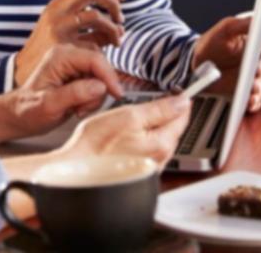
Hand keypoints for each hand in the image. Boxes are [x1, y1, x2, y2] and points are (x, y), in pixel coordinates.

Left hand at [4, 45, 123, 137]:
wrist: (19, 117)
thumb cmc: (28, 111)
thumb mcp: (49, 105)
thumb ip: (74, 94)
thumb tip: (100, 86)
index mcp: (60, 56)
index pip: (95, 58)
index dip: (109, 76)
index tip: (116, 94)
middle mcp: (69, 55)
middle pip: (101, 65)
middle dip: (99, 89)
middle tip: (83, 108)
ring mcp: (74, 64)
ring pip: (101, 75)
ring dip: (95, 96)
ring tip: (77, 109)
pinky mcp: (78, 75)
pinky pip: (97, 83)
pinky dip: (93, 98)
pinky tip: (78, 108)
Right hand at [14, 0, 125, 85]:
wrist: (24, 70)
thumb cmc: (47, 50)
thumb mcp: (62, 28)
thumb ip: (86, 22)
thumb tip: (119, 26)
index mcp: (57, 3)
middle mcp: (57, 11)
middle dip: (112, 1)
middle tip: (120, 17)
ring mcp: (59, 27)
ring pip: (95, 15)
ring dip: (113, 25)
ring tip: (118, 36)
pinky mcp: (63, 46)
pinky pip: (93, 40)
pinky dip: (106, 41)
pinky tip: (110, 47)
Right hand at [61, 94, 191, 166]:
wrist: (78, 169)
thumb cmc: (96, 145)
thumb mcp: (129, 116)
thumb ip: (159, 109)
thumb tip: (182, 102)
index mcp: (162, 143)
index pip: (183, 116)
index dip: (181, 99)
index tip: (178, 89)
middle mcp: (160, 158)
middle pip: (174, 128)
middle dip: (168, 112)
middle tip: (153, 98)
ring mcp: (150, 165)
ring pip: (162, 137)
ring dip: (155, 124)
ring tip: (137, 115)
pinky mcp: (139, 170)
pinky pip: (150, 148)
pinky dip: (145, 137)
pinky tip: (129, 133)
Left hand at [192, 15, 260, 112]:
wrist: (197, 63)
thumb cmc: (213, 43)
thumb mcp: (227, 29)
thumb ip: (246, 24)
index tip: (258, 68)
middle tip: (253, 86)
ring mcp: (254, 82)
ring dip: (257, 95)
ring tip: (249, 97)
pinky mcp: (247, 96)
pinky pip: (254, 103)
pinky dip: (252, 104)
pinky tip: (246, 104)